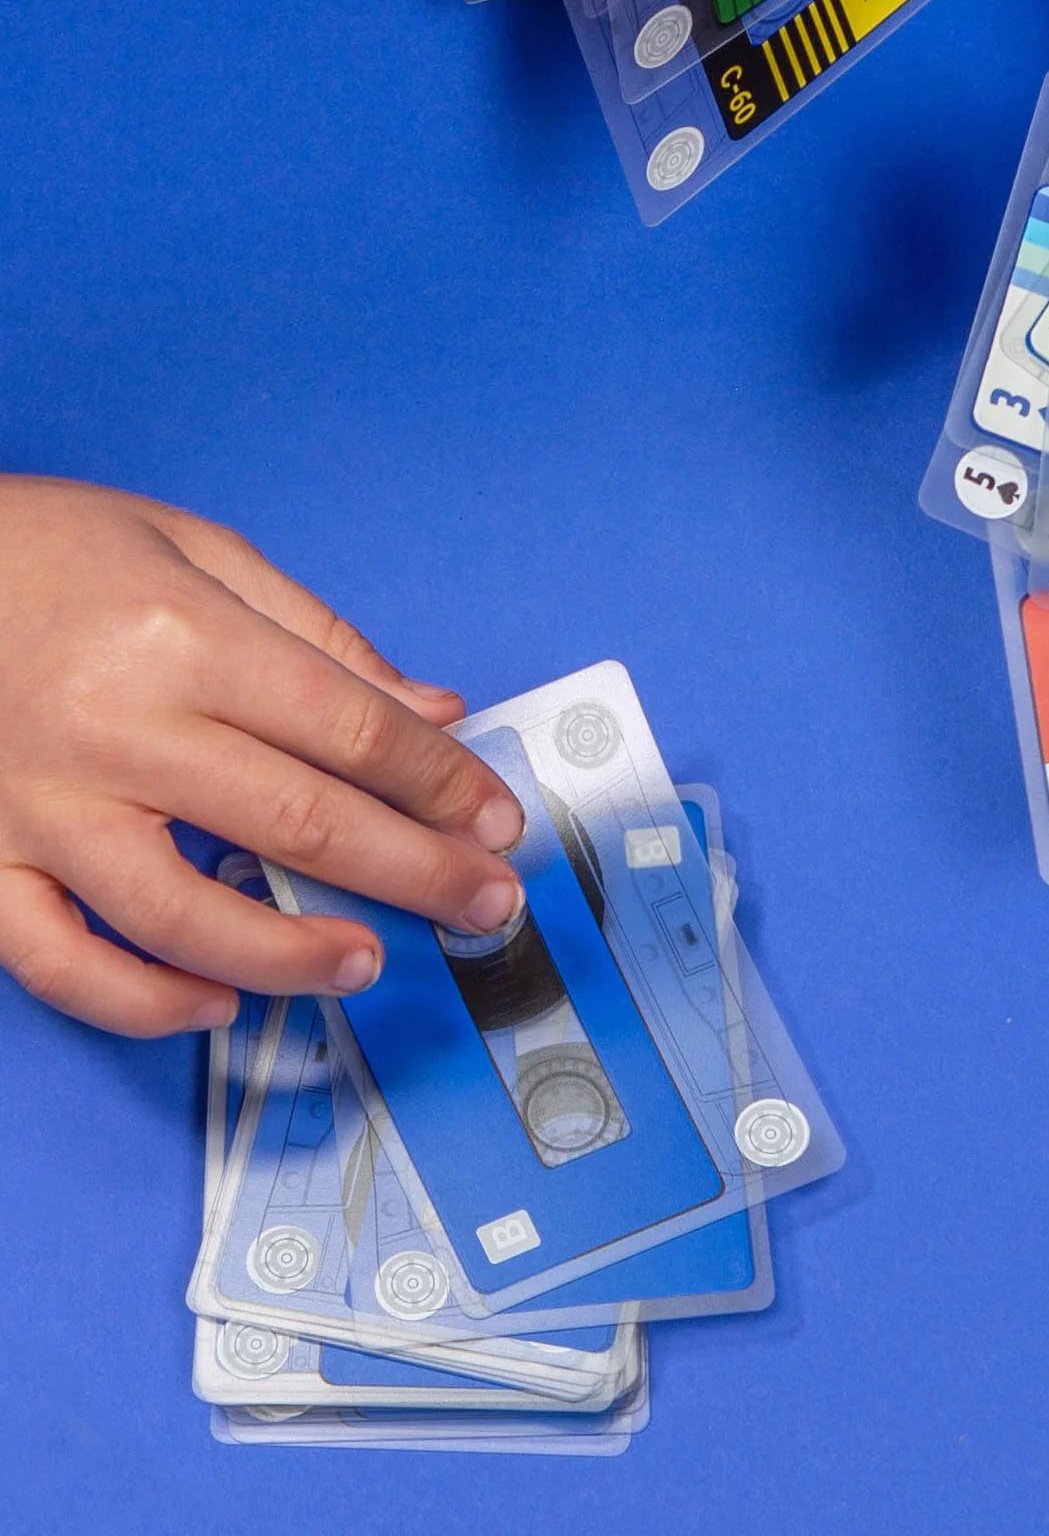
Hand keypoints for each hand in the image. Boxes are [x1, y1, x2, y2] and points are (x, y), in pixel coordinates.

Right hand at [0, 477, 524, 1037]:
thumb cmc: (52, 548)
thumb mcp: (199, 551)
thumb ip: (323, 639)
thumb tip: (433, 709)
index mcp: (185, 639)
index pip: (350, 729)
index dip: (440, 782)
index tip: (498, 820)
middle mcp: (116, 730)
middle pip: (298, 821)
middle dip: (415, 872)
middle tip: (487, 903)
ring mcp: (39, 807)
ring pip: (182, 915)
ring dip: (290, 954)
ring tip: (365, 963)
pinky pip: (58, 959)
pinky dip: (139, 1000)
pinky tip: (216, 1003)